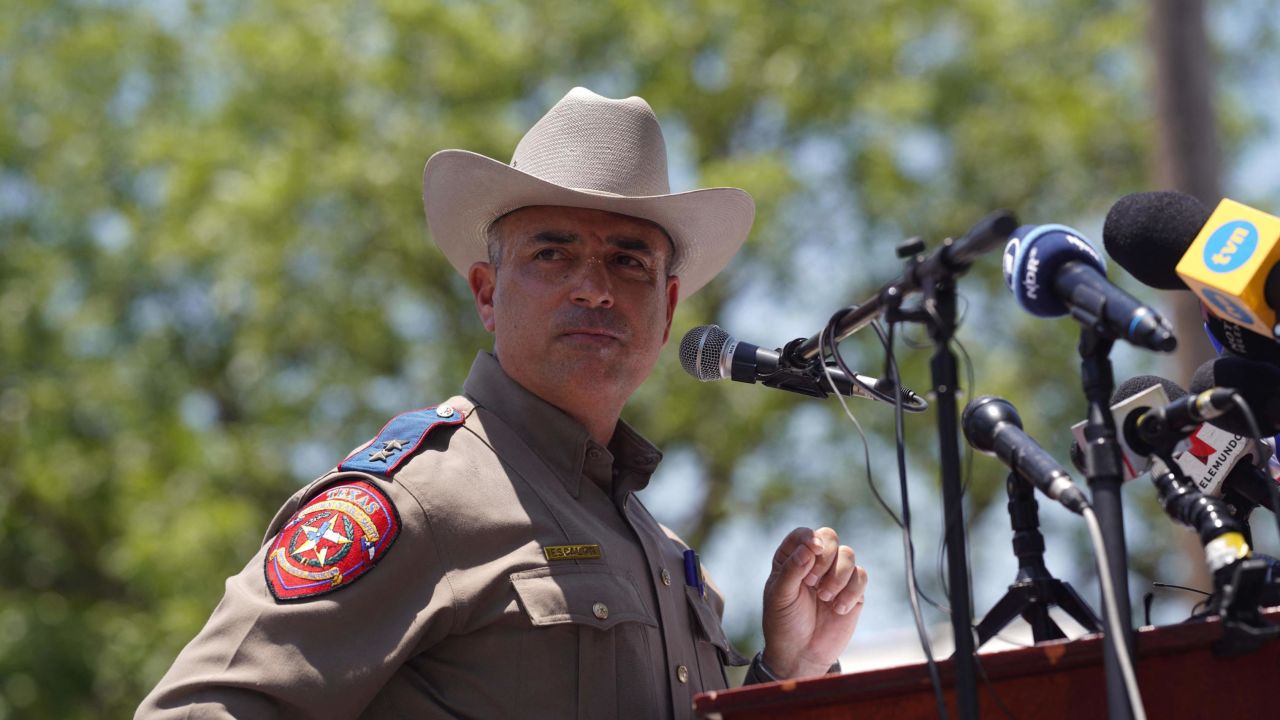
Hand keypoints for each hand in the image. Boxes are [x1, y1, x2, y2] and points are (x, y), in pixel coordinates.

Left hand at [760, 526, 867, 678]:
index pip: (804, 534)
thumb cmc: (784, 623)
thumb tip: (810, 548)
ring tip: (824, 598)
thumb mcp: (780, 597)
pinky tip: (838, 609)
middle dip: (824, 558)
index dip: (810, 538)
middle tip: (812, 582)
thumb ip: (792, 570)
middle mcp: (815, 562)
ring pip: (848, 554)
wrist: (801, 654)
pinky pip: (861, 576)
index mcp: (792, 558)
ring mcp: (835, 575)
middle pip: (830, 537)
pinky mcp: (853, 591)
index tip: (813, 550)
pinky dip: (851, 591)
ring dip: (837, 576)